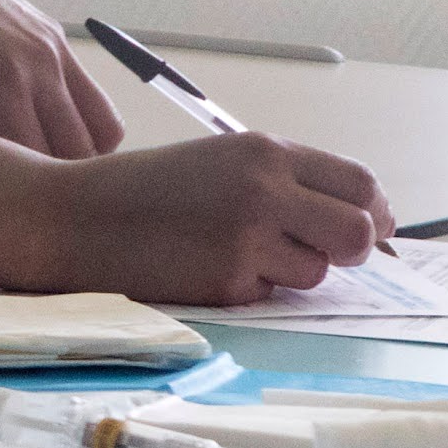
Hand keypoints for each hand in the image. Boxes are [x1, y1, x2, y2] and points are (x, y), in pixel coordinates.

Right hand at [12, 131, 392, 303]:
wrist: (74, 217)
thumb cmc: (144, 191)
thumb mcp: (219, 163)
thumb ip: (282, 182)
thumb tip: (356, 224)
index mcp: (264, 152)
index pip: (358, 183)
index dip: (373, 212)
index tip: (369, 228)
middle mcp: (264, 189)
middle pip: (358, 232)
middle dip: (355, 251)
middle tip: (330, 255)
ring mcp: (247, 237)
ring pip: (316, 272)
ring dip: (291, 273)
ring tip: (240, 255)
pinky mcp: (227, 281)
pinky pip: (268, 296)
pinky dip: (249, 289)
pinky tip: (207, 268)